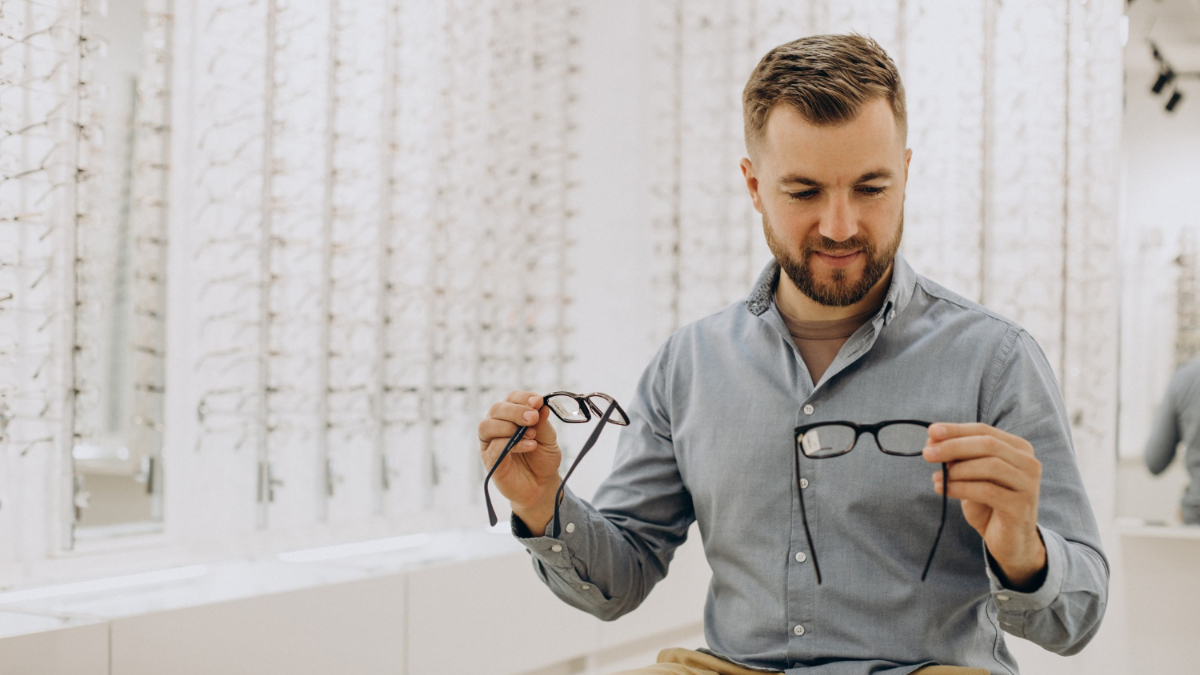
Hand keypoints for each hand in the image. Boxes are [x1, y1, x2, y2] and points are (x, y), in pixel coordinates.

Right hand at [479, 391, 562, 533]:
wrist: (541, 486)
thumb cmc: (542, 459)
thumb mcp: (549, 439)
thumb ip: (543, 423)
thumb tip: (541, 405)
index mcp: (511, 417)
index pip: (511, 399)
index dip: (523, 398)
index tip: (538, 401)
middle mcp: (497, 427)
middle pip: (497, 409)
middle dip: (516, 411)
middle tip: (533, 417)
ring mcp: (490, 443)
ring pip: (487, 426)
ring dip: (510, 426)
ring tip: (531, 434)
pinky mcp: (490, 460)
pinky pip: (494, 447)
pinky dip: (513, 444)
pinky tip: (530, 445)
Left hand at [923, 423, 1046, 589]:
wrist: (1010, 541)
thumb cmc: (988, 503)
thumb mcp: (971, 475)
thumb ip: (958, 457)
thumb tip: (932, 438)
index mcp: (1018, 449)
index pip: (984, 430)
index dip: (956, 430)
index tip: (931, 431)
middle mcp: (1029, 463)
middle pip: (988, 444)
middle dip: (953, 446)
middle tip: (927, 453)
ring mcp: (1028, 484)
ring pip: (990, 466)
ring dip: (957, 470)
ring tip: (936, 478)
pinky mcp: (1021, 506)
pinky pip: (987, 490)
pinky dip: (960, 488)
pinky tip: (943, 489)